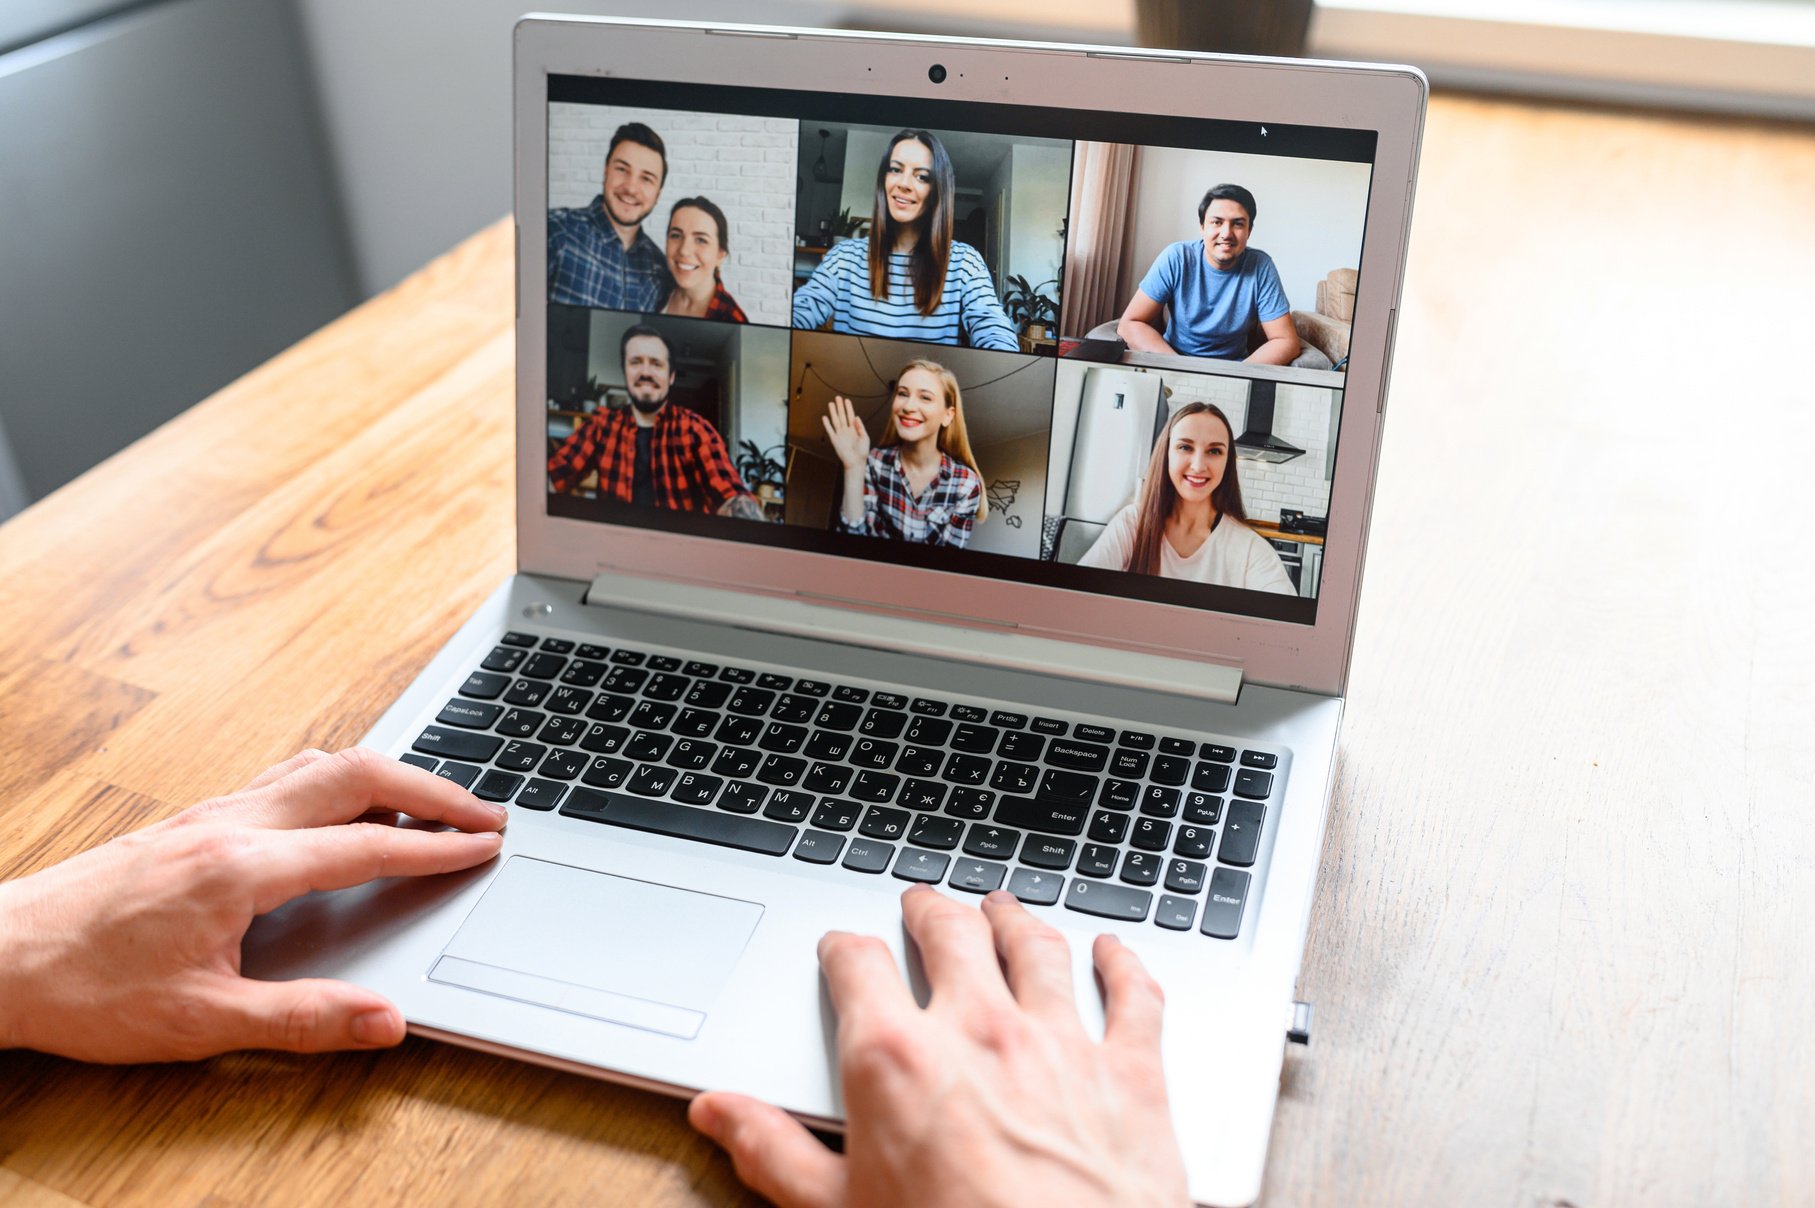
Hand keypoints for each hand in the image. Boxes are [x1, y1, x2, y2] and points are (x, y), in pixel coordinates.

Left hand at [0, 747, 504, 1061]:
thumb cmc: (85, 989)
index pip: (366, 846)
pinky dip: (338, 778)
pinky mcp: (190, 818)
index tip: (486, 846)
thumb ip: (303, 1020)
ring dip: (387, 774)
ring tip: (431, 801)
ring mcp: (209, 812)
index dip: (437, 849)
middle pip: (356, 776)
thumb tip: (385, 1021)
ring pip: (319, 764)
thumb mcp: (201, 1023)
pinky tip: (342, 805)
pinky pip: (285, 775)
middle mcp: (231, 823)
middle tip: (483, 811)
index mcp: (242, 868)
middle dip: (432, 789)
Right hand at [689, 886, 1190, 1207]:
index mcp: (897, 1061)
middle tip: (923, 904)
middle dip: (931, 911)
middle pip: (952, 934)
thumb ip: (775, 1153)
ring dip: (1015, 919)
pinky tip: (1113, 950)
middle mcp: (980, 1031)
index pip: (858, 965)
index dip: (844, 948)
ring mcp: (1062, 1045)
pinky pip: (1132, 996)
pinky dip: (1123, 964)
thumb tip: (720, 1114)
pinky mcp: (1133, 1075)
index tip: (843, 948)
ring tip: (1003, 908)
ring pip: (1037, 948)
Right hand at [821, 395, 871, 470]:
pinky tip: (824, 417)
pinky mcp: (834, 440)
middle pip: (842, 416)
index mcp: (854, 429)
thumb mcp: (865, 438)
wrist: (855, 462)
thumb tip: (856, 417)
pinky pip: (830, 430)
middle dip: (840, 407)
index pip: (850, 416)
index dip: (849, 408)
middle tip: (837, 398)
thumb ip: (861, 427)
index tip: (846, 400)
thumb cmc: (862, 452)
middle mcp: (846, 430)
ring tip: (831, 404)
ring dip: (833, 412)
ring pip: (835, 420)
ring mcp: (840, 434)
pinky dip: (827, 424)